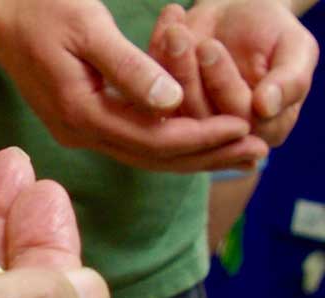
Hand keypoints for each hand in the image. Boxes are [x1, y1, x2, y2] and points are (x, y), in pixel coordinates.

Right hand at [0, 0, 267, 170]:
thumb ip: (129, 68)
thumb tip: (172, 103)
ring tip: (234, 150)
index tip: (243, 128)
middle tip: (254, 152)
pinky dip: (166, 142)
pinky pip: (129, 140)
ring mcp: (76, 130)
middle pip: (150, 157)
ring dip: (189, 155)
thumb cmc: (41, 9)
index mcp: (79, 111)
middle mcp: (77, 131)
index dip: (199, 137)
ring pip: (141, 154)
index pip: (150, 139)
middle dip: (204, 157)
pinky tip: (194, 136)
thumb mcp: (87, 28)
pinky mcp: (79, 121)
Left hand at [151, 0, 318, 146]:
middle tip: (178, 36)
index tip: (209, 48)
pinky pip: (150, 87)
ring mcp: (188, 123)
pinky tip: (166, 25)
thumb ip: (291, 81)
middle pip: (198, 114)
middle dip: (187, 72)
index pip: (238, 118)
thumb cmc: (274, 34)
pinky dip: (156, 52)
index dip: (222, 83)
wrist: (244, 15)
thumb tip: (267, 107)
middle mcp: (223, 135)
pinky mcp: (161, 107)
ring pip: (170, 104)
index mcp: (263, 130)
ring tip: (173, 29)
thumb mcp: (295, 50)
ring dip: (168, 63)